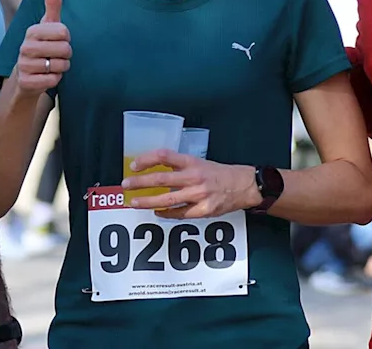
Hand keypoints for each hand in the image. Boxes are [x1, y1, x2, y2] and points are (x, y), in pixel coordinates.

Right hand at [15, 0, 70, 95]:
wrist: (26, 76)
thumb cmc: (42, 46)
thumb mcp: (48, 25)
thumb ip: (53, 4)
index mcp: (32, 31)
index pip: (64, 31)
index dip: (67, 38)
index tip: (58, 40)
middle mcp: (25, 47)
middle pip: (65, 49)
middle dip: (66, 55)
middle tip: (56, 55)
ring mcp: (24, 65)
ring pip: (60, 66)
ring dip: (61, 68)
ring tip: (50, 66)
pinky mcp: (25, 82)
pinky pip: (52, 81)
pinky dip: (55, 80)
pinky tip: (46, 77)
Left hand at [122, 149, 258, 218]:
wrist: (244, 185)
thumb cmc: (220, 173)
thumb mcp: (200, 163)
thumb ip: (181, 167)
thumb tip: (157, 172)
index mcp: (192, 162)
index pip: (165, 157)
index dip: (147, 159)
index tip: (134, 165)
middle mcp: (194, 177)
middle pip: (161, 180)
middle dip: (140, 183)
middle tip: (126, 185)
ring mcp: (198, 195)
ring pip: (167, 200)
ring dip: (147, 202)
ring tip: (134, 202)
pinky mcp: (203, 210)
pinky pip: (179, 213)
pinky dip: (166, 213)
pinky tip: (157, 212)